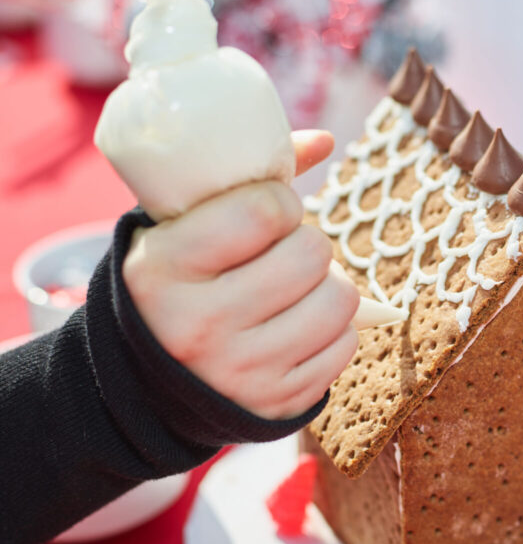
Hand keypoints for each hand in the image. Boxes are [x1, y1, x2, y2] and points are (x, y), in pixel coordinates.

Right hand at [123, 130, 358, 419]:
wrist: (155, 383)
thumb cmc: (181, 284)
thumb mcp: (183, 230)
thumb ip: (248, 181)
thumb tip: (325, 141)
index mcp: (163, 268)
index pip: (263, 210)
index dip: (281, 201)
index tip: (272, 210)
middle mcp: (199, 325)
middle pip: (312, 253)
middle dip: (308, 244)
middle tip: (286, 252)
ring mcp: (241, 370)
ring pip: (341, 300)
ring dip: (330, 286)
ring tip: (299, 287)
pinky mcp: (278, 402)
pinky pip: (346, 345)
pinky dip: (335, 329)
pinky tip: (302, 325)